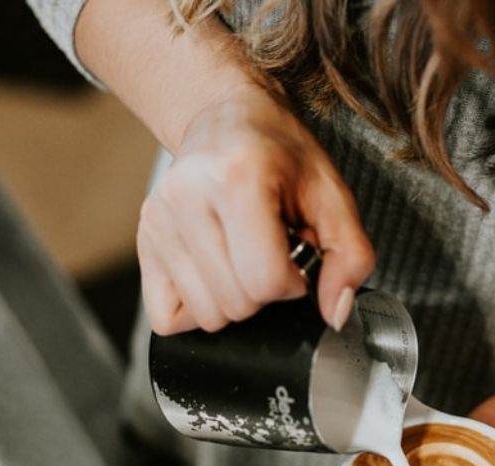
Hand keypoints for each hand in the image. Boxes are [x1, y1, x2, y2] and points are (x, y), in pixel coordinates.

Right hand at [138, 83, 374, 334]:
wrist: (228, 118)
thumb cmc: (281, 155)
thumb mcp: (332, 196)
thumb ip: (351, 257)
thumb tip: (335, 312)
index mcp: (238, 178)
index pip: (265, 281)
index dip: (292, 283)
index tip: (295, 257)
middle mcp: (187, 196)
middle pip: (235, 304)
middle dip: (264, 292)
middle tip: (269, 253)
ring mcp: (158, 220)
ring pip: (205, 316)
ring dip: (233, 300)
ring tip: (242, 258)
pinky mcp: (144, 240)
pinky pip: (167, 317)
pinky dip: (197, 308)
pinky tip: (215, 274)